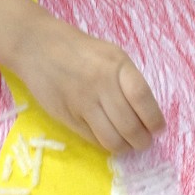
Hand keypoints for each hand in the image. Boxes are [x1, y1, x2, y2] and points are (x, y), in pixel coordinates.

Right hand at [12, 17, 164, 152]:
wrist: (36, 46)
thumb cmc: (79, 49)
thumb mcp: (110, 54)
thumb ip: (128, 79)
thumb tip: (147, 112)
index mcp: (116, 64)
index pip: (142, 98)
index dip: (154, 119)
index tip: (158, 128)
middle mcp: (101, 84)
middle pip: (129, 125)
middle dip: (142, 141)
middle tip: (144, 141)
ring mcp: (82, 102)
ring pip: (112, 139)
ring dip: (126, 148)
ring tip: (129, 144)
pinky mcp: (68, 116)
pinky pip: (93, 139)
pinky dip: (106, 145)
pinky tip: (110, 139)